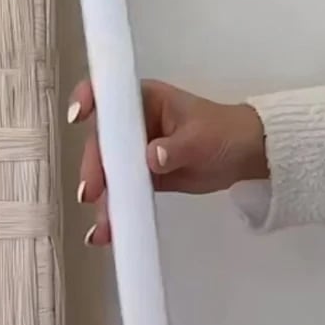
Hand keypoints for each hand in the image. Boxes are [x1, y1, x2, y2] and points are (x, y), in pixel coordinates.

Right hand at [68, 79, 267, 245]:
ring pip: (109, 170)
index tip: (79, 117)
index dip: (89, 100)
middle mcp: (133, 122)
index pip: (109, 93)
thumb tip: (150, 158)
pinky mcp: (142, 175)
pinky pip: (123, 191)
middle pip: (102, 140)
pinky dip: (115, 209)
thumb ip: (175, 148)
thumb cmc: (224, 132)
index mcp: (145, 99)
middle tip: (91, 191)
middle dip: (94, 166)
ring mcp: (135, 150)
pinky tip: (106, 231)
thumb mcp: (201, 138)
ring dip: (102, 195)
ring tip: (102, 224)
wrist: (246, 157)